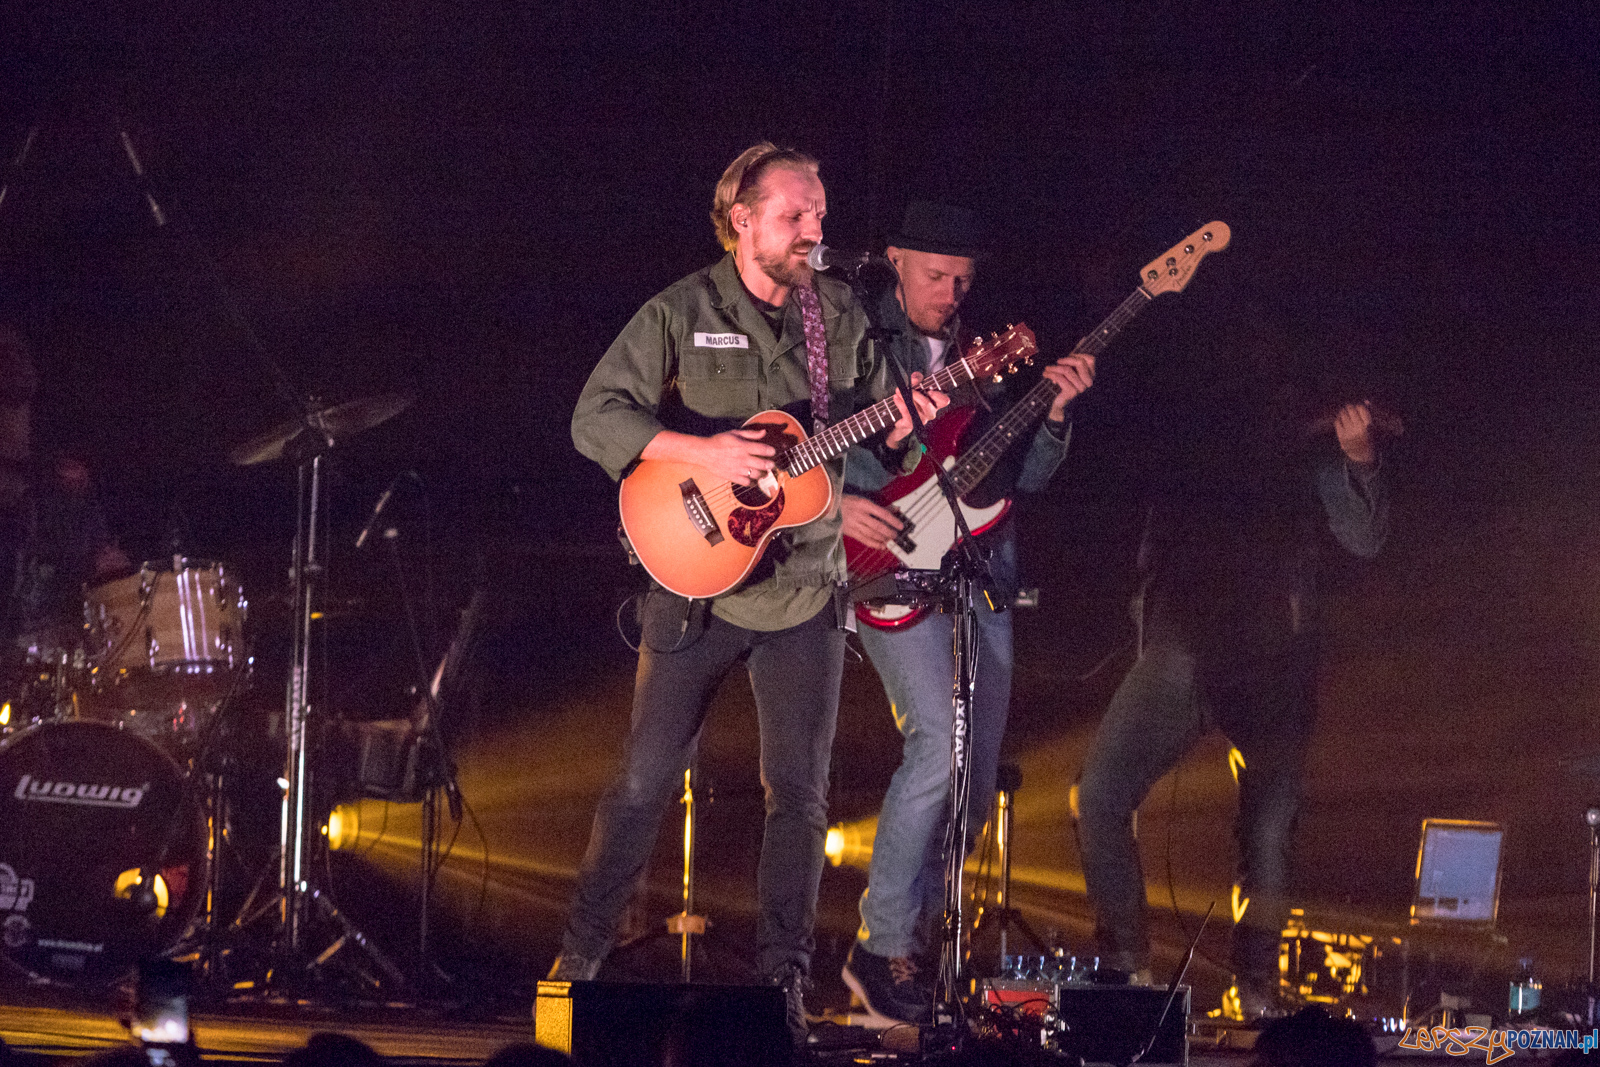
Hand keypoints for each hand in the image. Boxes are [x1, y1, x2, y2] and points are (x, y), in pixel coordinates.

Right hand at [641, 427, 777, 486]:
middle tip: (771, 464)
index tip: (772, 451)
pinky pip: (747, 483)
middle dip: (770, 464)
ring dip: (762, 473)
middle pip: (763, 464)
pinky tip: (753, 479)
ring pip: (756, 474)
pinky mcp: (733, 477)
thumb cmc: (719, 441)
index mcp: (743, 446)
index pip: (763, 449)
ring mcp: (738, 469)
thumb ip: (750, 434)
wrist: (704, 452)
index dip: (771, 451)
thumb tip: (764, 432)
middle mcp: (742, 458)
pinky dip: (752, 482)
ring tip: (763, 472)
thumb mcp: (735, 433)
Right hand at [840, 494, 904, 549]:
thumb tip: (896, 509)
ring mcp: (854, 524)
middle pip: (878, 526)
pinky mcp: (850, 532)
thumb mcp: (862, 500)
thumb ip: (879, 507)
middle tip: (896, 535)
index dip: (893, 520)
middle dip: (889, 532)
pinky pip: (864, 540)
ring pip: (872, 534)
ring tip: (890, 541)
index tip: (900, 526)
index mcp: (864, 504)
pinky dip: (874, 544)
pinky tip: (881, 546)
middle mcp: (859, 514)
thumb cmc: (847, 502)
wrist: (828, 507)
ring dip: (883, 538)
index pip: (882, 513)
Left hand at [885, 371, 948, 448]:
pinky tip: (896, 398)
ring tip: (898, 391)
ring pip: (914, 409)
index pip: (944, 401)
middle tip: (908, 389)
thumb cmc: (911, 398)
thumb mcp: (915, 385)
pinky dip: (900, 404)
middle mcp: (930, 412)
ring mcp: (921, 420)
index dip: (938, 396)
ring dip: (905, 398)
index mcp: (935, 403)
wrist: (900, 416)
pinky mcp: (911, 424)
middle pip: (927, 405)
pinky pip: (906, 413)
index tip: (929, 391)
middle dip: (916, 395)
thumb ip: (917, 378)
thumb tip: (915, 378)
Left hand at [1042, 353, 1094, 422]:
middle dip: (1067, 359)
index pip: (1091, 360)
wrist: (1061, 407)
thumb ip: (1072, 366)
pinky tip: (1046, 374)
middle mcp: (1088, 382)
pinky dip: (1051, 374)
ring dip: (1054, 367)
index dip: (1079, 355)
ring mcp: (1081, 388)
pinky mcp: (1072, 392)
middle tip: (1057, 362)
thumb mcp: (1071, 375)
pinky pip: (1060, 378)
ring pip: (1067, 370)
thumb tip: (1066, 356)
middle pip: (1080, 363)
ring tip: (1047, 369)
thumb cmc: (1065, 388)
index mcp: (1091, 376)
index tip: (1068, 357)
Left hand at [1334, 402, 1376, 466]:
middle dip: (1350, 407)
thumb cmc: (1370, 437)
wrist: (1363, 456)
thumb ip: (1370, 413)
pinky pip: (1337, 422)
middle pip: (1350, 409)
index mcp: (1369, 426)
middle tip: (1350, 408)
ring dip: (1343, 412)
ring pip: (1343, 414)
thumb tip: (1366, 401)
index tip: (1359, 407)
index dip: (1359, 406)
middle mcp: (1358, 429)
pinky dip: (1339, 419)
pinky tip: (1341, 420)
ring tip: (1345, 413)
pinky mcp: (1341, 437)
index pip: (1361, 408)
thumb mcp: (1374, 427)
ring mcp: (1349, 433)